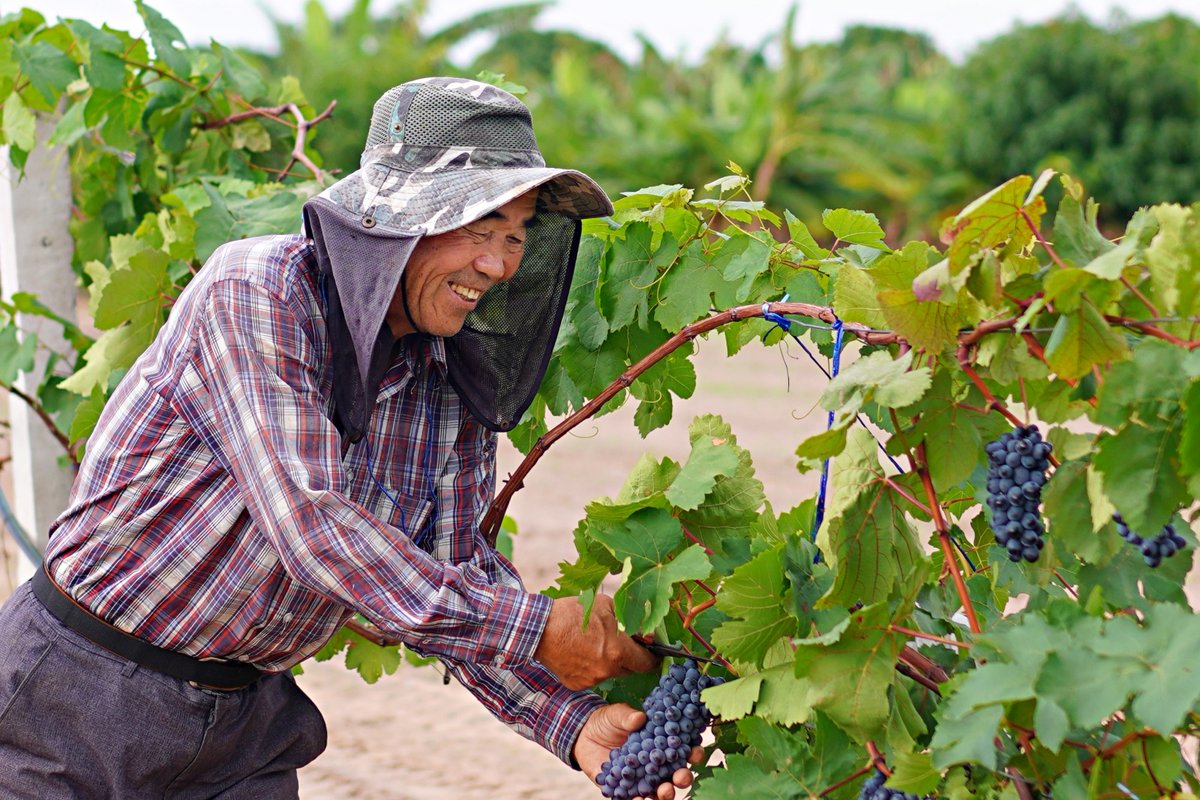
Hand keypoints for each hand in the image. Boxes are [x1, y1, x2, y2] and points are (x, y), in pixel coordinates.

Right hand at [534, 594, 658, 689]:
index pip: (647, 663)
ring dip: (609, 662)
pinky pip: (592, 677)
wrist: (540, 629)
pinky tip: (580, 652)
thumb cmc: (574, 613)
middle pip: (629, 669)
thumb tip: (644, 631)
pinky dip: (591, 667)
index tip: (653, 653)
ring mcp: (591, 680)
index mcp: (618, 650)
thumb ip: (628, 620)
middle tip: (620, 643)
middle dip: (629, 658)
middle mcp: (607, 669)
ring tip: (594, 644)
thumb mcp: (606, 606)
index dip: (652, 658)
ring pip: (610, 672)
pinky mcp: (577, 684)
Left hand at [575, 703, 704, 799]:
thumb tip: (640, 717)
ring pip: (660, 791)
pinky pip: (636, 799)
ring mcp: (642, 779)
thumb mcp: (616, 715)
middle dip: (683, 777)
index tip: (695, 752)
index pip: (682, 750)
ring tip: (665, 791)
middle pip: (675, 774)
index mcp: (660, 744)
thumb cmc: (607, 722)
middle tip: (682, 776)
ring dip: (666, 793)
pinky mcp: (626, 790)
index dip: (692, 752)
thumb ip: (627, 716)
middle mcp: (656, 764)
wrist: (584, 735)